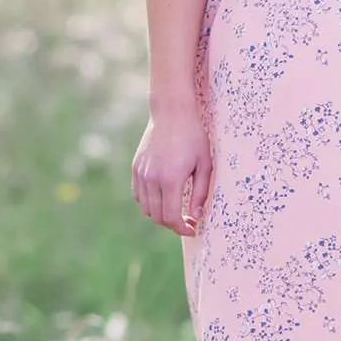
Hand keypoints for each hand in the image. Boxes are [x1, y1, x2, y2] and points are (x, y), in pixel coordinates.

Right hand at [131, 100, 211, 236]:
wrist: (171, 112)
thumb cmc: (193, 136)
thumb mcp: (205, 164)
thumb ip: (201, 193)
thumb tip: (196, 215)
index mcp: (170, 180)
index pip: (171, 217)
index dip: (181, 228)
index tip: (192, 228)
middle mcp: (152, 179)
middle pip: (157, 217)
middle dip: (172, 224)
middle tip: (186, 221)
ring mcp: (141, 174)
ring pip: (146, 208)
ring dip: (160, 215)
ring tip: (176, 210)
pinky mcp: (136, 168)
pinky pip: (139, 196)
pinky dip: (149, 203)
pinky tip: (163, 199)